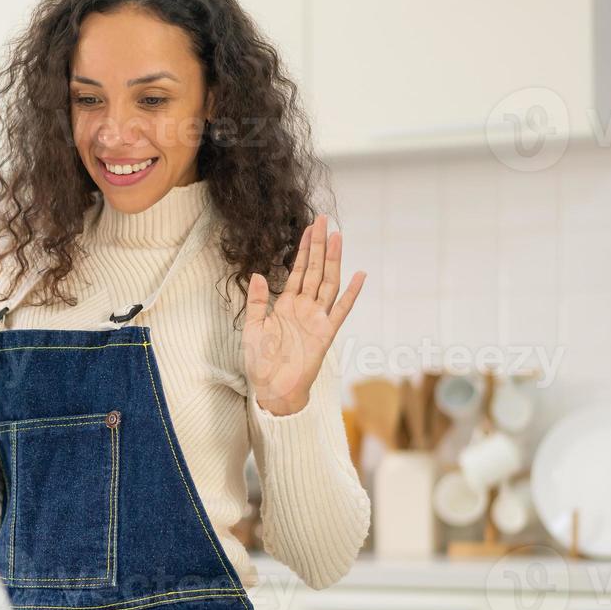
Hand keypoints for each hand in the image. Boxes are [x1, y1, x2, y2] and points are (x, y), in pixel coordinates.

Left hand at [244, 215, 365, 415]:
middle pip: (315, 269)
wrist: (273, 390)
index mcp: (286, 305)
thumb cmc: (261, 362)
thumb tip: (258, 273)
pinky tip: (359, 275)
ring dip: (333, 260)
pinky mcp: (326, 334)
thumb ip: (256, 301)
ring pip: (328, 283)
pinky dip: (351, 293)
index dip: (303, 248)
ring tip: (338, 237)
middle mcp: (304, 308)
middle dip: (319, 245)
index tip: (309, 228)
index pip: (298, 270)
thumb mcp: (251, 328)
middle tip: (324, 220)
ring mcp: (317, 319)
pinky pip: (341, 310)